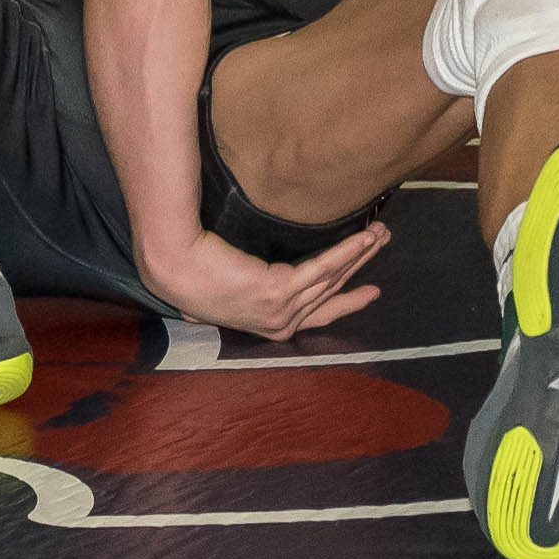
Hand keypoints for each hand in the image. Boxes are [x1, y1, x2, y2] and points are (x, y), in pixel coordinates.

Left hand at [142, 223, 388, 340]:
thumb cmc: (189, 273)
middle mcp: (278, 323)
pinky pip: (323, 268)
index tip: (370, 292)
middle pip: (331, 292)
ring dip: (361, 254)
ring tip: (382, 234)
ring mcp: (280, 310)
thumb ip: (239, 291)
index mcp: (267, 325)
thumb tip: (240, 284)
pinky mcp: (279, 291)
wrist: (175, 264)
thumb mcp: (221, 289)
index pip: (317, 313)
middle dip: (360, 268)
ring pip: (332, 278)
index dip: (346, 302)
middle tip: (383, 245)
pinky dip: (348, 252)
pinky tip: (365, 238)